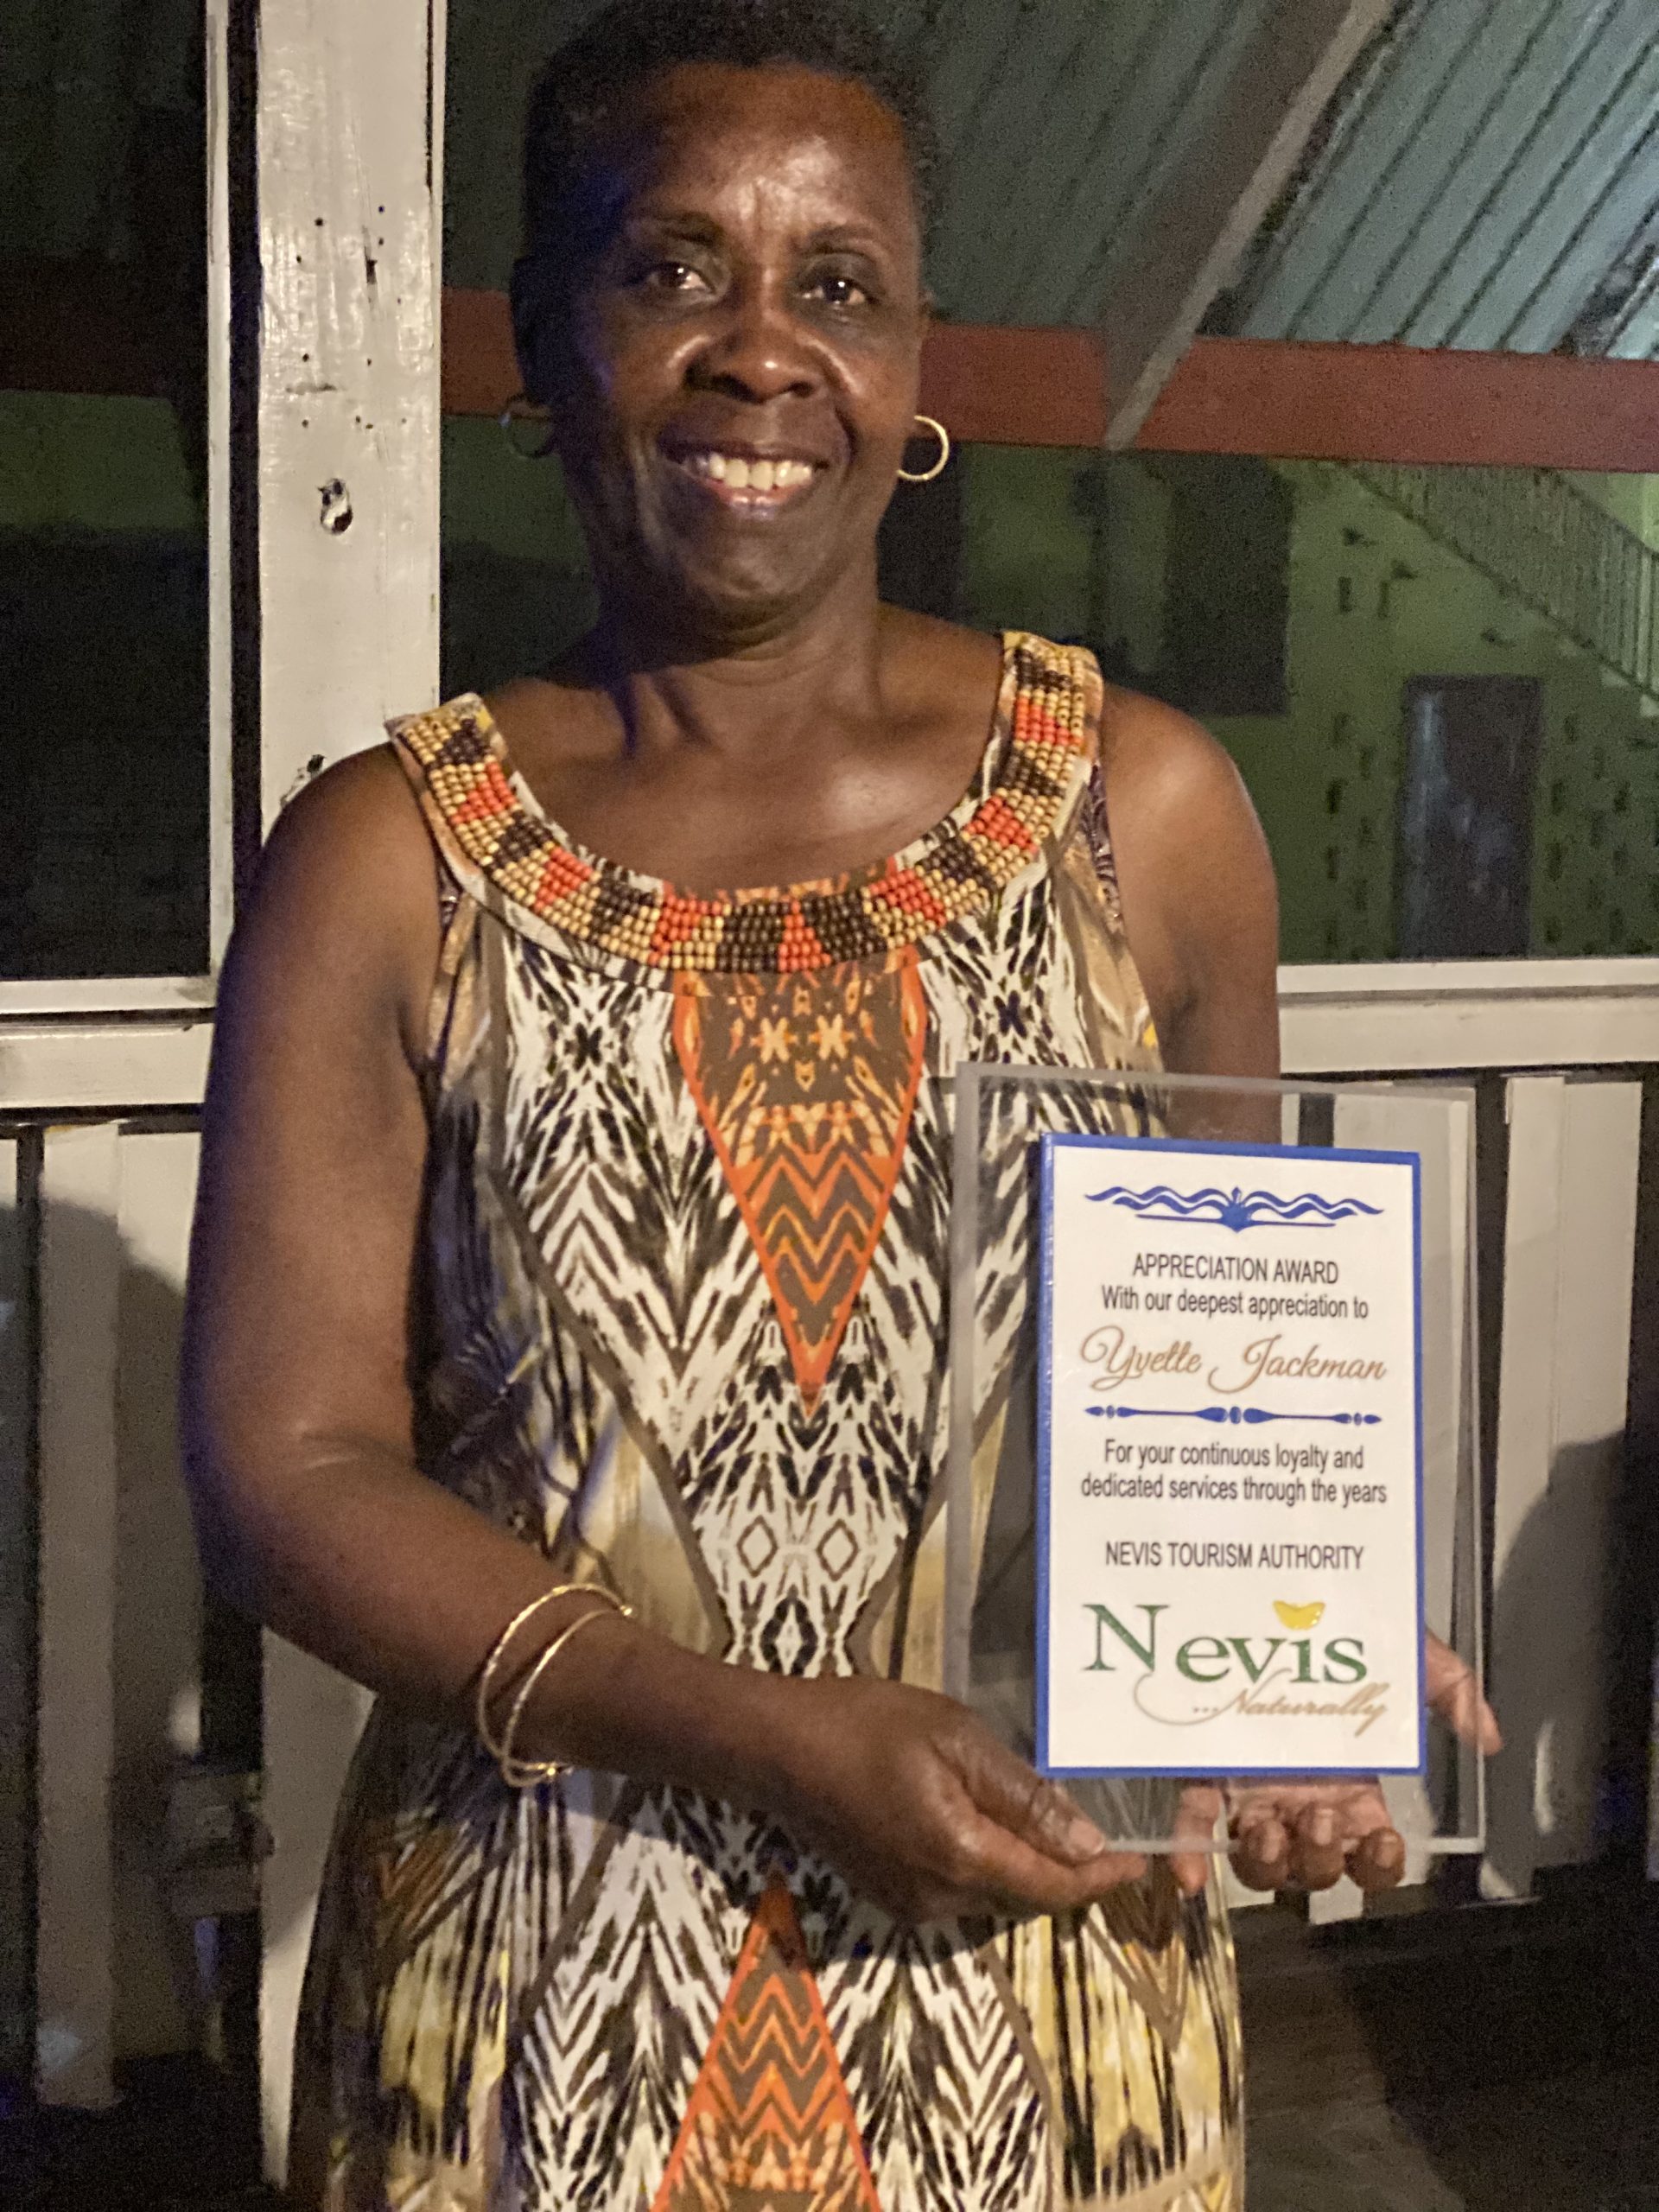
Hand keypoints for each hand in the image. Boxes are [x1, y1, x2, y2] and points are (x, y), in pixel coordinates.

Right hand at [771, 1675, 1144, 1921]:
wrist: (776, 1749)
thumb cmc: (866, 1725)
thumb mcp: (955, 1738)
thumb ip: (1023, 1795)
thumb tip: (1087, 1842)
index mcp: (963, 1858)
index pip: (1054, 1887)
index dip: (1104, 1878)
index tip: (1146, 1861)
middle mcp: (941, 1899)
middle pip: (1029, 1898)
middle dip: (1072, 1874)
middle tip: (1111, 1836)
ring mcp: (910, 1904)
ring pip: (996, 1897)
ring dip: (1031, 1870)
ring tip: (1062, 1826)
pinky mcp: (890, 1895)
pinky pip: (962, 1891)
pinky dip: (993, 1867)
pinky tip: (998, 1826)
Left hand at [1170, 1631, 1501, 1897]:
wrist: (1284, 1595)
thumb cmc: (1350, 1632)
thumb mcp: (1410, 1657)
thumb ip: (1452, 1692)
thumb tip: (1487, 1737)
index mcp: (1355, 1789)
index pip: (1372, 1856)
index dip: (1378, 1867)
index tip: (1381, 1842)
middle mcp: (1304, 1800)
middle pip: (1314, 1868)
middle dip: (1318, 1858)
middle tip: (1317, 1816)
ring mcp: (1253, 1791)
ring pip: (1258, 1861)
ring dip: (1266, 1860)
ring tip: (1267, 1825)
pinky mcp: (1206, 1772)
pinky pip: (1196, 1824)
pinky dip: (1189, 1850)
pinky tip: (1186, 1871)